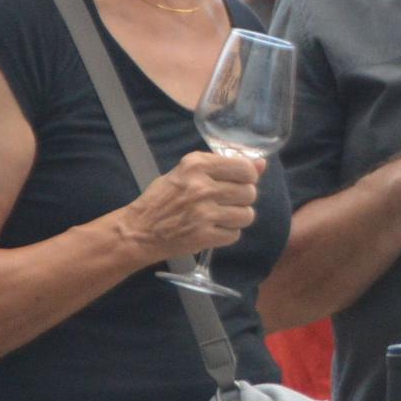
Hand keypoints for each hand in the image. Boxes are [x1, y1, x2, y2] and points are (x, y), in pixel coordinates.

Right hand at [119, 150, 264, 261]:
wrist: (138, 231)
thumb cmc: (163, 198)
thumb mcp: (188, 173)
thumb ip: (224, 167)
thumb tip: (262, 164)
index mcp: (196, 165)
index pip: (245, 169)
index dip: (247, 177)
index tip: (237, 182)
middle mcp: (202, 187)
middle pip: (249, 193)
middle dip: (242, 199)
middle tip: (225, 202)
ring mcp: (204, 213)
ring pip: (247, 215)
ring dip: (237, 218)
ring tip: (220, 217)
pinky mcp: (204, 236)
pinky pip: (235, 234)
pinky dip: (227, 234)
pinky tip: (212, 230)